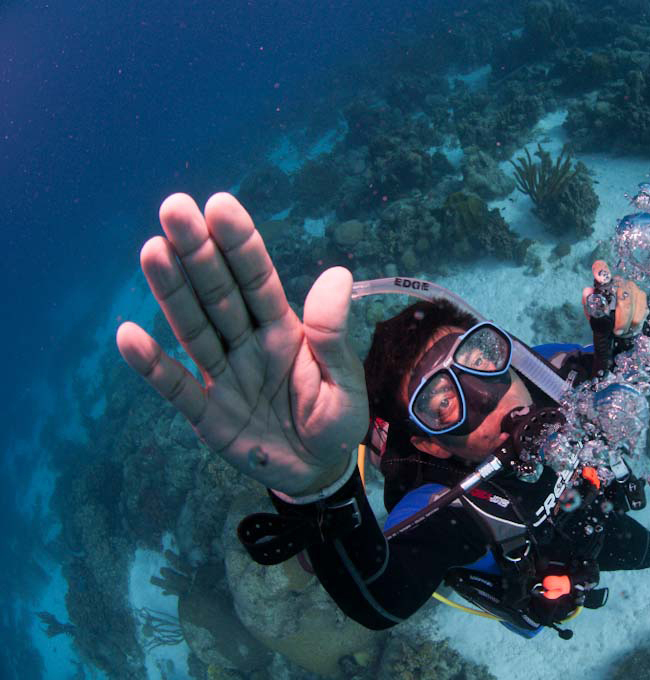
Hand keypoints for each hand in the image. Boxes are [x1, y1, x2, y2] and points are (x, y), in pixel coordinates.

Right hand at [116, 193, 367, 495]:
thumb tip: (339, 273)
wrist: (318, 471)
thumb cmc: (335, 420)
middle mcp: (247, 344)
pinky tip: (128, 336)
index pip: (258, 279)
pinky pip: (176, 388)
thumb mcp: (343, 380)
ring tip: (152, 250)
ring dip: (171, 292)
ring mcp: (222, 376)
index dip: (239, 244)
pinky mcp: (206, 415)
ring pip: (193, 328)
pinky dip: (153, 365)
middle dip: (197, 252)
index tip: (219, 205)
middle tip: (174, 208)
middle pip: (218, 293)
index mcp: (284, 330)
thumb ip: (332, 334)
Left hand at [581, 260, 648, 336]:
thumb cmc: (603, 315)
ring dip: (630, 321)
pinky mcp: (641, 296)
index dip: (600, 270)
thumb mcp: (593, 312)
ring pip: (635, 304)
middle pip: (624, 297)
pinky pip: (643, 308)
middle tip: (617, 331)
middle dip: (622, 317)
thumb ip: (589, 302)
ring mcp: (632, 287)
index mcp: (604, 283)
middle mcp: (619, 282)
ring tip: (624, 332)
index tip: (600, 275)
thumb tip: (587, 291)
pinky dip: (638, 320)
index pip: (601, 270)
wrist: (615, 324)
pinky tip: (632, 328)